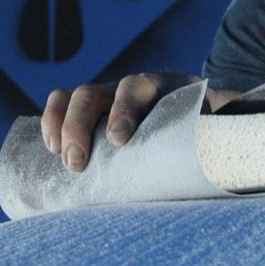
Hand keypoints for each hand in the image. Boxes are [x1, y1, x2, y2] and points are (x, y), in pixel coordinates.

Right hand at [41, 73, 237, 171]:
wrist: (205, 112)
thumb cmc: (206, 130)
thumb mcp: (209, 133)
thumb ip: (204, 146)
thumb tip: (213, 178)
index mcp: (165, 87)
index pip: (136, 87)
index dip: (124, 110)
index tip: (119, 140)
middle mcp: (131, 87)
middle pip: (94, 92)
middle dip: (80, 126)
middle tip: (77, 164)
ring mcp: (109, 95)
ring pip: (74, 96)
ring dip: (60, 126)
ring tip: (62, 160)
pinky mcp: (93, 110)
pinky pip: (61, 104)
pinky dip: (51, 123)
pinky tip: (51, 151)